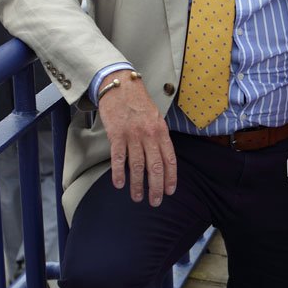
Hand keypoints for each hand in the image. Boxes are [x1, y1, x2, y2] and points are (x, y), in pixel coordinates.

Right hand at [97, 71, 176, 206]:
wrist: (120, 85)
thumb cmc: (138, 102)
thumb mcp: (155, 117)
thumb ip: (159, 137)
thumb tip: (162, 158)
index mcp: (161, 131)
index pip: (169, 159)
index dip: (171, 177)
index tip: (170, 191)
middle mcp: (149, 135)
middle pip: (155, 167)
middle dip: (156, 187)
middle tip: (155, 202)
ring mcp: (133, 135)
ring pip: (137, 166)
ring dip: (138, 185)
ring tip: (137, 197)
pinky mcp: (116, 135)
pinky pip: (118, 158)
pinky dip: (119, 173)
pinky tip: (120, 185)